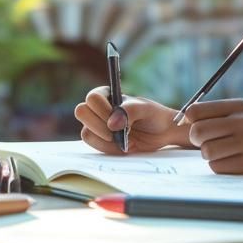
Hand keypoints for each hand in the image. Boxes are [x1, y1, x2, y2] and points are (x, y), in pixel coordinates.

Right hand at [75, 87, 189, 154]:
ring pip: (86, 132)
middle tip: (119, 132)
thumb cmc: (154, 116)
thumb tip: (111, 123)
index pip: (92, 98)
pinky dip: (109, 148)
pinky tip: (124, 146)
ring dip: (106, 140)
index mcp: (108, 94)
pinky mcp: (100, 140)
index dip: (103, 110)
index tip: (121, 119)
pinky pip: (94, 146)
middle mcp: (99, 108)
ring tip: (125, 139)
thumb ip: (130, 111)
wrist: (162, 133)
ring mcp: (97, 125)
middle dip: (100, 126)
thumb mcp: (146, 109)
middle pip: (81, 112)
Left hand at [184, 99, 242, 173]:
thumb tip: (183, 118)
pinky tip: (233, 162)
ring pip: (206, 151)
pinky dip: (221, 166)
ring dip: (209, 155)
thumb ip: (216, 113)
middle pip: (197, 132)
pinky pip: (217, 167)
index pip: (196, 110)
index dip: (190, 122)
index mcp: (238, 106)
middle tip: (206, 143)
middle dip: (196, 140)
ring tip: (223, 152)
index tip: (197, 128)